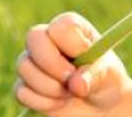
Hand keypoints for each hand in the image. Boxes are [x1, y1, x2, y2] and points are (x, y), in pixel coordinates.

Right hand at [13, 11, 131, 115]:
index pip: (60, 26)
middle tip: (70, 81)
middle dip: (52, 64)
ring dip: (51, 88)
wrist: (98, 106)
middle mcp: (49, 39)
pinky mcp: (24, 84)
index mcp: (73, 28)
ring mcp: (34, 61)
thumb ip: (95, 75)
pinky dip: (43, 103)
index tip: (84, 60)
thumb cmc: (107, 81)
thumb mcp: (109, 75)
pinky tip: (59, 102)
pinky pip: (21, 92)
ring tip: (72, 94)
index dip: (70, 45)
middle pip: (33, 37)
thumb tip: (76, 83)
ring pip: (25, 66)